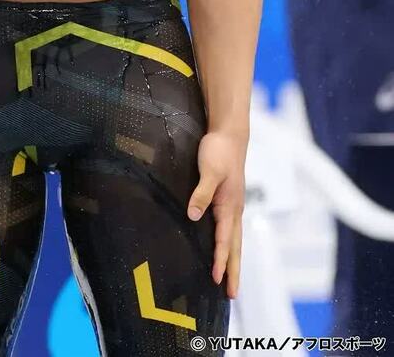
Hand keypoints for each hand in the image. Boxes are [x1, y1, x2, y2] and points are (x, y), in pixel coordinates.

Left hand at [186, 130, 245, 299]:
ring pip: (235, 239)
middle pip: (235, 246)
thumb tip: (193, 216)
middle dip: (234, 270)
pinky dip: (230, 244)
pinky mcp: (229, 199)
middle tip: (232, 295)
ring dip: (233, 260)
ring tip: (231, 279)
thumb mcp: (209, 171)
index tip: (217, 281)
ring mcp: (233, 205)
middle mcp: (234, 209)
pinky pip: (230, 228)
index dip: (221, 261)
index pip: (225, 240)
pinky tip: (224, 247)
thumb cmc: (219, 150)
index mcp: (230, 206)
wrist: (229, 133)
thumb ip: (201, 194)